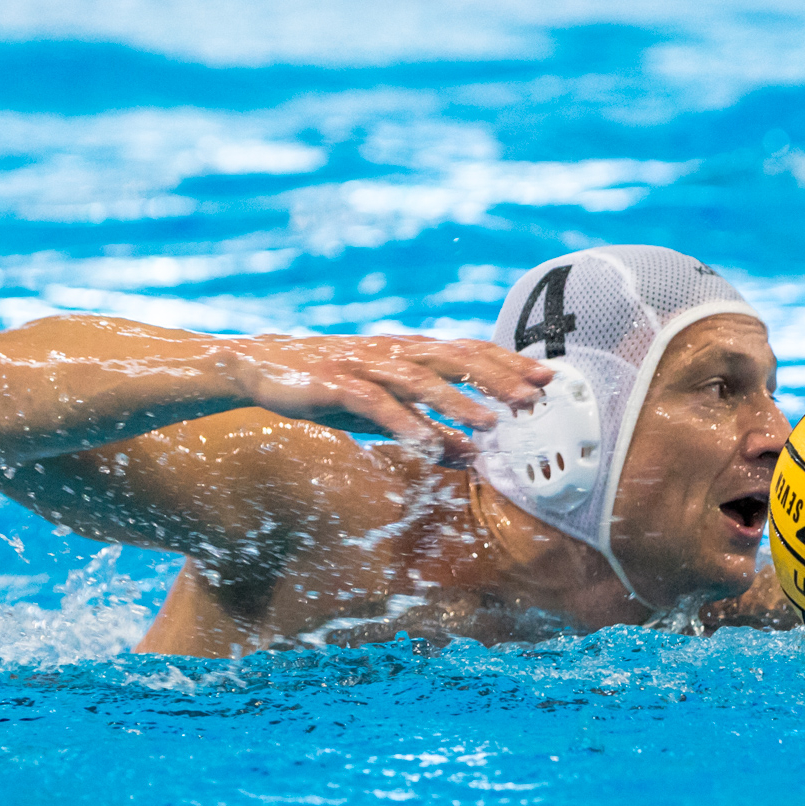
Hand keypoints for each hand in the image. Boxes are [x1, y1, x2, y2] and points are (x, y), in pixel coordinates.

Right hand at [213, 335, 553, 465]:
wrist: (255, 367)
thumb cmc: (326, 388)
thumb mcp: (382, 410)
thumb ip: (425, 426)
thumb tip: (470, 454)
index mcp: (407, 351)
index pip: (470, 352)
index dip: (509, 364)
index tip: (549, 380)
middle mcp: (392, 352)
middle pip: (456, 360)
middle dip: (499, 379)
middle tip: (536, 400)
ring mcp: (364, 364)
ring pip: (421, 380)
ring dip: (460, 402)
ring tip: (493, 424)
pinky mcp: (334, 383)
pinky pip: (376, 405)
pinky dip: (405, 423)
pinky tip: (428, 445)